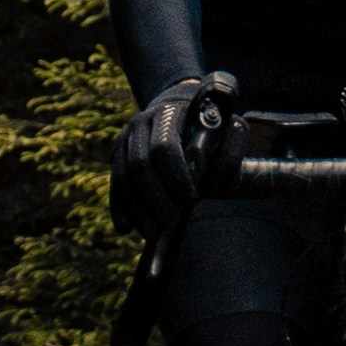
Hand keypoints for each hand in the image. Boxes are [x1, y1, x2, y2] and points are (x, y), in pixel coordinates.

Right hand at [111, 75, 235, 238]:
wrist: (180, 113)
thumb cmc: (209, 129)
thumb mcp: (226, 130)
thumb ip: (231, 147)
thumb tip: (223, 175)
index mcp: (167, 113)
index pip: (163, 147)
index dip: (175, 176)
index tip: (191, 198)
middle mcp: (140, 124)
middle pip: (139, 165)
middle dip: (155, 198)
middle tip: (172, 222)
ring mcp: (124, 141)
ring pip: (123, 178)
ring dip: (137, 209)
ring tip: (153, 232)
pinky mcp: (117, 158)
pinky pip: (114, 186)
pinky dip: (120, 209)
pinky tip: (126, 228)